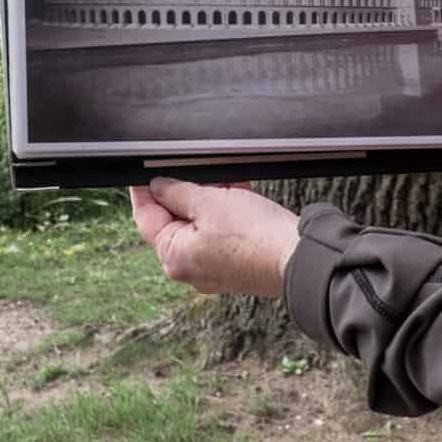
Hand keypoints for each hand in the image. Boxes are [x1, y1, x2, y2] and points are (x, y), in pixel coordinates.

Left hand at [130, 178, 299, 297]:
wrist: (299, 258)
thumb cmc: (255, 234)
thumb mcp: (209, 201)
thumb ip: (176, 192)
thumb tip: (157, 186)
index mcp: (174, 256)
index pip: (145, 217)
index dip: (143, 190)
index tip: (143, 171)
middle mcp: (188, 269)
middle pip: (172, 221)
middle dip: (183, 192)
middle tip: (195, 171)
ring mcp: (210, 270)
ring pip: (197, 225)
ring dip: (207, 200)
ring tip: (224, 182)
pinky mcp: (231, 267)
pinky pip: (217, 234)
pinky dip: (222, 214)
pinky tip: (236, 195)